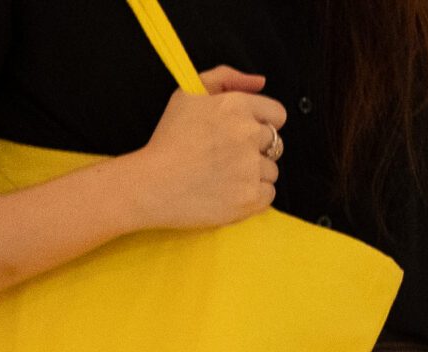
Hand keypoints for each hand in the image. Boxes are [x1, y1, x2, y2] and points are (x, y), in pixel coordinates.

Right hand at [126, 64, 286, 230]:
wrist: (150, 186)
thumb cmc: (167, 140)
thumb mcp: (189, 93)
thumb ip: (226, 77)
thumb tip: (260, 82)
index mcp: (237, 106)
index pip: (277, 114)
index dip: (262, 124)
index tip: (243, 136)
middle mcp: (249, 134)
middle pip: (275, 144)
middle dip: (256, 150)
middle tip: (228, 159)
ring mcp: (250, 168)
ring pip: (271, 171)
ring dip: (253, 175)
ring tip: (225, 178)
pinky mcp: (249, 197)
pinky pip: (268, 194)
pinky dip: (254, 196)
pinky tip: (230, 193)